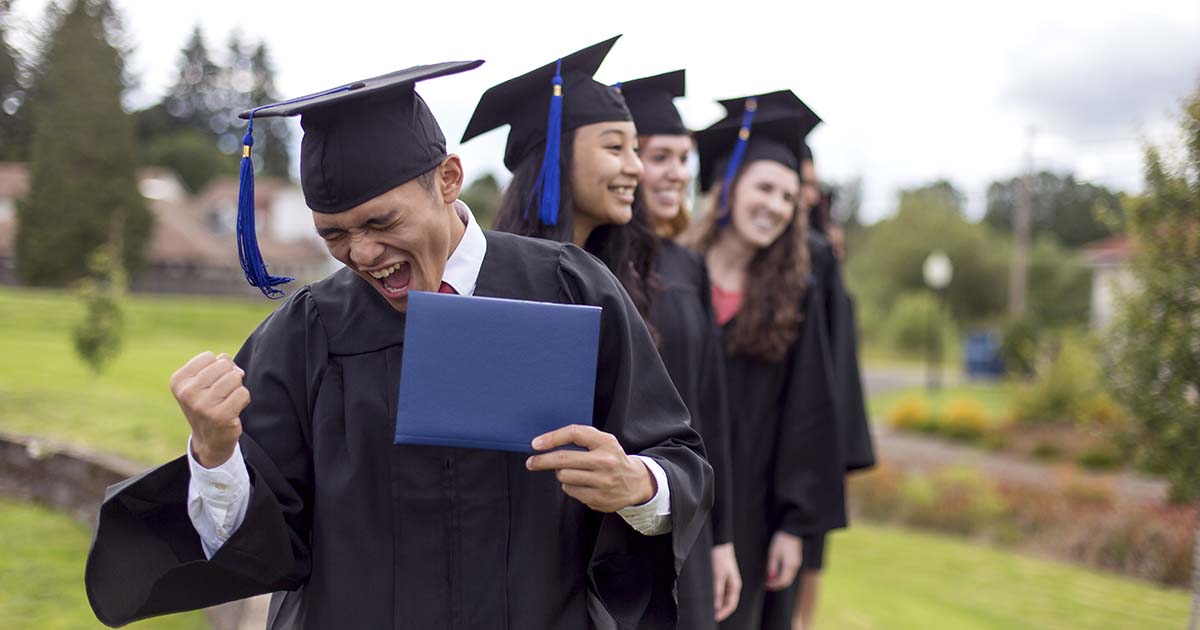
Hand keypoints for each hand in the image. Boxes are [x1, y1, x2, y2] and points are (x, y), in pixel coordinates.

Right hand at [170, 351, 249, 467]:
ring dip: (237, 388)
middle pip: (224, 365)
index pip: (209, 356)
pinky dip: (243, 400)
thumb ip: (217, 365)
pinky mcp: (220, 416)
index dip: (217, 367)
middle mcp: (187, 392)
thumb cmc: (209, 404)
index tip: (211, 384)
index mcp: (179, 381)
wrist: (210, 440)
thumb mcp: (204, 382)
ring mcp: (202, 405)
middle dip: (229, 376)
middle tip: (222, 394)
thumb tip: (233, 366)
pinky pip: (243, 393)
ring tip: (227, 401)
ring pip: (235, 377)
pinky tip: (233, 410)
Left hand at [526, 425, 654, 512]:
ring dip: (562, 474)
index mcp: (606, 442)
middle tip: (531, 462)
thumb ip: (581, 438)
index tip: (536, 444)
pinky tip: (582, 483)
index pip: (574, 434)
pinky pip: (570, 490)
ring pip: (564, 477)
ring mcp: (602, 482)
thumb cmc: (612, 458)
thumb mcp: (603, 442)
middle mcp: (605, 461)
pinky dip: (570, 486)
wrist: (635, 483)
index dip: (552, 438)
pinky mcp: (598, 498)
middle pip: (563, 460)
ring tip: (573, 472)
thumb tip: (547, 442)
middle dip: (542, 461)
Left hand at [712, 542, 741, 620]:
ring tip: (708, 608)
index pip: (730, 605)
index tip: (714, 618)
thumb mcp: (717, 576)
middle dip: (720, 610)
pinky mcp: (721, 577)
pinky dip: (715, 596)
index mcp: (735, 586)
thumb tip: (716, 606)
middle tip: (710, 615)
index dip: (723, 613)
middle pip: (727, 603)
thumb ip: (717, 591)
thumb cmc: (720, 557)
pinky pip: (719, 591)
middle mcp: (732, 585)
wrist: (719, 543)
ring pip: (722, 597)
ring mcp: (727, 581)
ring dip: (717, 604)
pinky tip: (708, 597)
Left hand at [764, 531, 801, 590]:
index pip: (783, 581)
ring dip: (780, 580)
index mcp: (790, 565)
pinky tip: (777, 572)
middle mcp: (795, 566)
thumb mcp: (774, 553)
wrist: (792, 530)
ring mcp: (797, 563)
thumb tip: (770, 577)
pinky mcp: (797, 560)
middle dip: (777, 584)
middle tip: (767, 583)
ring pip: (789, 577)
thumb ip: (772, 566)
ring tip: (770, 578)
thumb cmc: (781, 540)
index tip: (766, 584)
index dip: (774, 585)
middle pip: (787, 581)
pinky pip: (790, 572)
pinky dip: (783, 575)